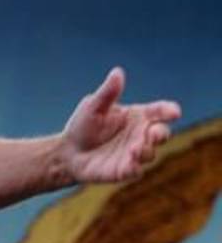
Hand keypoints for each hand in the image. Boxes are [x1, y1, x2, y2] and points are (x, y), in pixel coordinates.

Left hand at [59, 67, 180, 182]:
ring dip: (144, 150)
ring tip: (134, 148)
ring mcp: (134, 153)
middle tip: (154, 133)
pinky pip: (135, 171)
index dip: (169, 111)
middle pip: (161, 133)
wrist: (68, 151)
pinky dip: (134, 167)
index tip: (174, 112)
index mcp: (138, 116)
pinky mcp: (125, 170)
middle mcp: (141, 134)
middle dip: (161, 133)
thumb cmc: (83, 125)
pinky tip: (129, 163)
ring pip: (150, 153)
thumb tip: (117, 72)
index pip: (159, 111)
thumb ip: (107, 93)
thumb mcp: (93, 106)